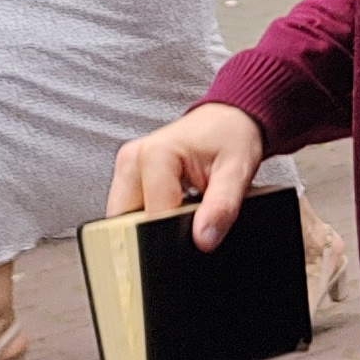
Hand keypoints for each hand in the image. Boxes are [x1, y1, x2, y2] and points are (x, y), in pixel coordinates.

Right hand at [109, 102, 270, 251]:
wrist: (226, 120)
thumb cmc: (231, 136)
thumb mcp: (236, 171)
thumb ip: (221, 207)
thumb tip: (203, 239)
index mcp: (155, 154)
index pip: (153, 217)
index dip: (176, 235)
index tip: (196, 238)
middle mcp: (132, 159)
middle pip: (128, 223)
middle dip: (156, 234)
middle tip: (190, 221)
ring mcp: (126, 167)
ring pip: (123, 221)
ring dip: (149, 226)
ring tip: (182, 210)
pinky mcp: (127, 176)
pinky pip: (128, 211)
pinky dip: (148, 217)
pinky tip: (171, 209)